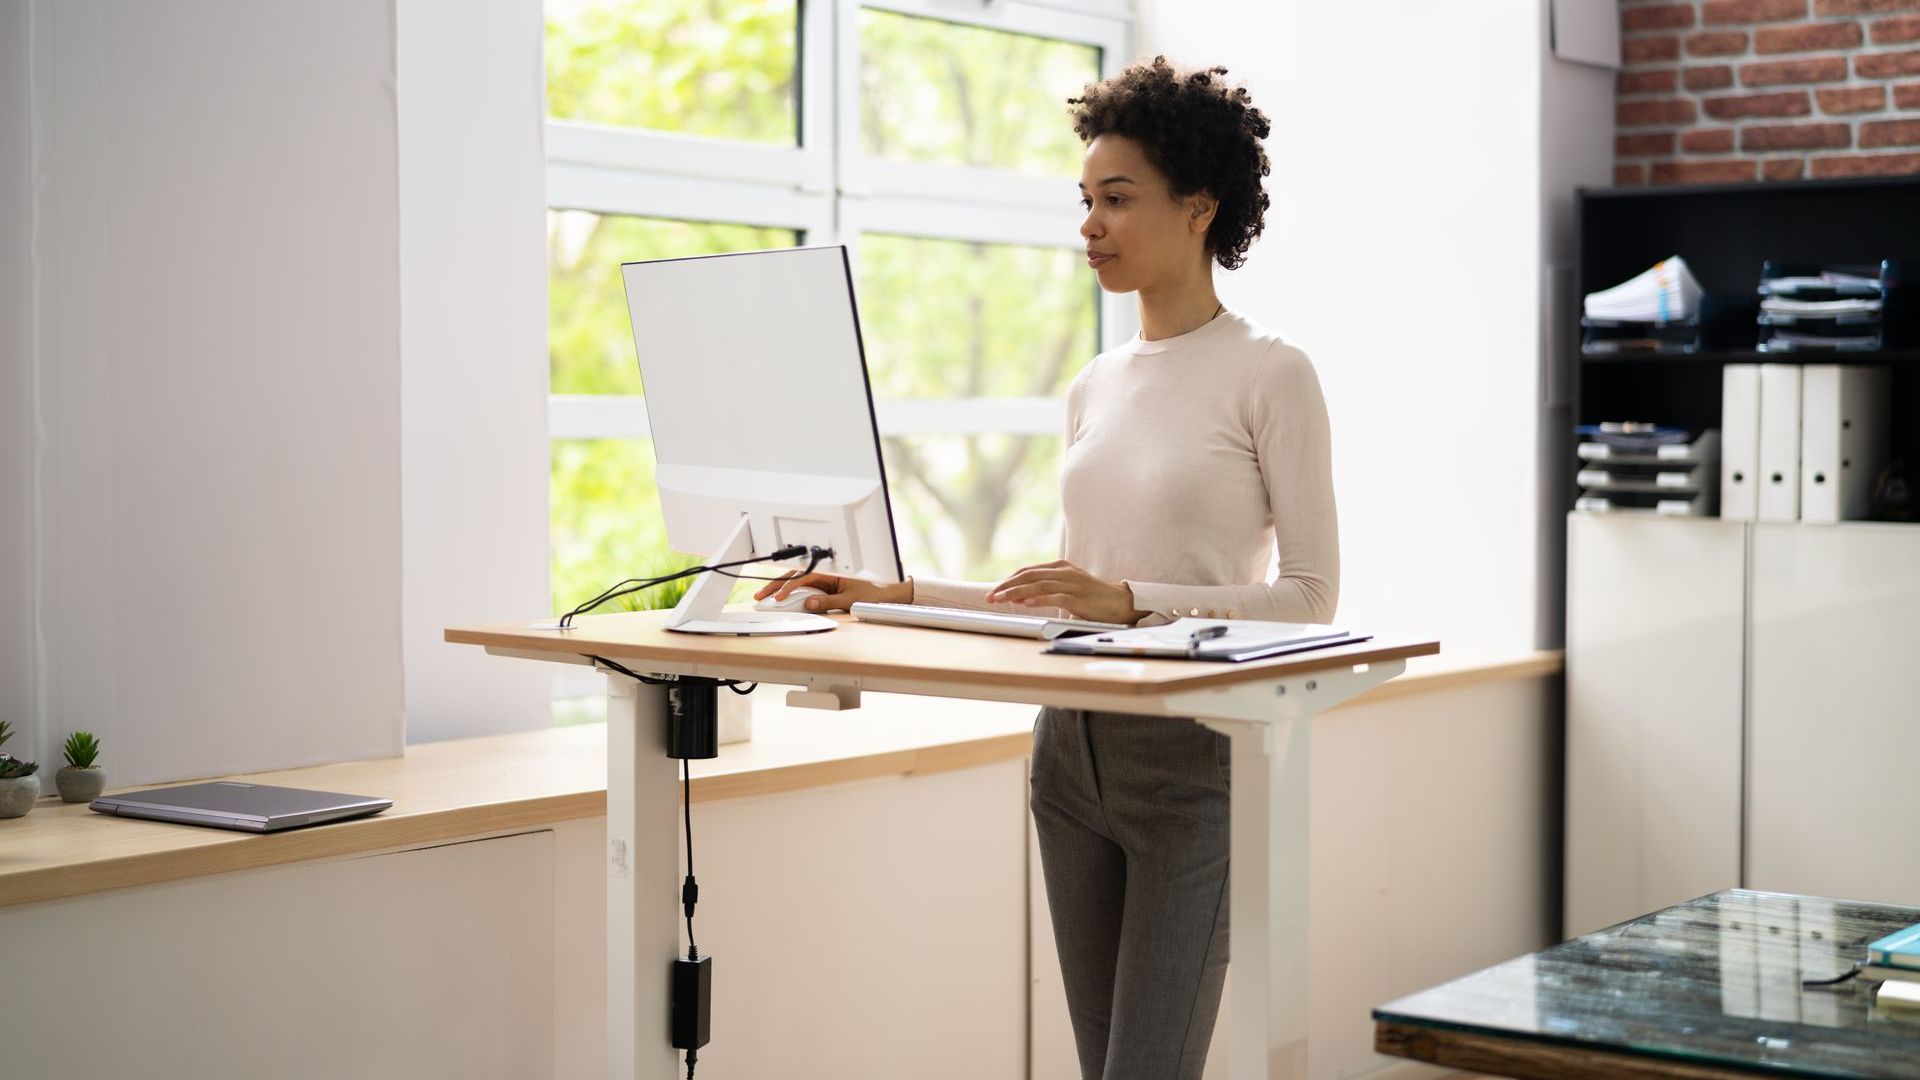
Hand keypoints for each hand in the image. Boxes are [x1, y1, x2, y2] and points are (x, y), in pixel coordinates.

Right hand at [753, 571, 911, 612]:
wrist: (893, 592)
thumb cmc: (876, 592)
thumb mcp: (851, 599)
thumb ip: (829, 602)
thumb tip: (809, 603)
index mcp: (831, 570)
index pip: (802, 577)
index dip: (788, 588)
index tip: (777, 599)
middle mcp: (826, 572)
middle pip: (794, 576)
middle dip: (775, 584)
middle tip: (759, 596)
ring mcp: (826, 578)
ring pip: (797, 580)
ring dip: (781, 587)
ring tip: (765, 596)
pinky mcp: (827, 584)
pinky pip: (805, 586)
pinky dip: (792, 591)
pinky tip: (781, 597)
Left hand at [985, 560, 1146, 624]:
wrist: (1121, 603)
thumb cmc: (1093, 598)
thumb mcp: (1068, 588)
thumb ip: (1048, 588)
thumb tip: (1022, 596)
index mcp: (1060, 567)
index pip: (1028, 571)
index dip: (1009, 580)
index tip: (994, 590)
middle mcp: (1064, 572)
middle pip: (1029, 576)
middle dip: (1006, 586)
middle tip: (990, 597)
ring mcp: (1071, 584)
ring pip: (1038, 586)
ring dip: (1016, 593)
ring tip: (1000, 600)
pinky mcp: (1078, 597)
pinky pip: (1054, 597)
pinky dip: (1038, 600)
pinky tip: (1025, 604)